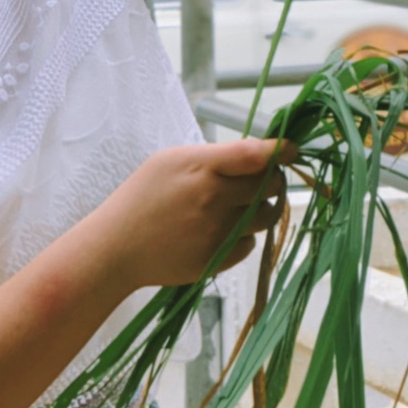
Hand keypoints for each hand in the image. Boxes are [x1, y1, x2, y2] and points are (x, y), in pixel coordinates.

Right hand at [89, 138, 294, 290]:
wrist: (115, 248)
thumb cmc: (141, 198)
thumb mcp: (170, 161)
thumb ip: (214, 157)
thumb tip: (256, 155)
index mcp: (202, 168)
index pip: (255, 154)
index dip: (281, 150)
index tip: (292, 149)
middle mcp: (214, 198)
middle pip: (270, 185)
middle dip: (272, 181)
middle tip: (258, 181)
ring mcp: (219, 231)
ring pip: (266, 216)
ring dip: (260, 209)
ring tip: (236, 207)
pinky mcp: (219, 258)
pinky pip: (251, 244)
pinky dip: (243, 237)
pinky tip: (218, 232)